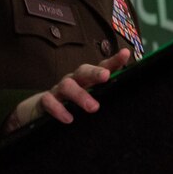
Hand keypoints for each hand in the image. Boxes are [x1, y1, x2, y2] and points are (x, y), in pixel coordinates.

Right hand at [6, 48, 132, 130]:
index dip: (113, 60)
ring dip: (80, 95)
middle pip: (83, 71)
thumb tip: (130, 94)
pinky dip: (58, 109)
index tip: (126, 54)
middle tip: (105, 76)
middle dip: (94, 72)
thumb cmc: (71, 102)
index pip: (102, 67)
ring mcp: (58, 90)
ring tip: (93, 107)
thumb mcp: (88, 96)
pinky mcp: (45, 101)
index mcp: (86, 79)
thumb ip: (105, 94)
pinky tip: (68, 119)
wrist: (41, 109)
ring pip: (67, 85)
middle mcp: (73, 80)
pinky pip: (49, 102)